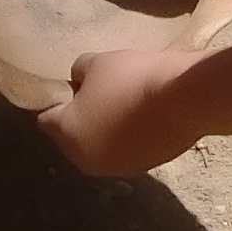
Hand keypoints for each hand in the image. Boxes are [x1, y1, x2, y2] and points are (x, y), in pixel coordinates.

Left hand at [36, 47, 206, 175]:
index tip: (72, 85)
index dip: (56, 100)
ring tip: (125, 104)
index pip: (46, 119)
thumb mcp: (96, 62)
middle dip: (80, 118)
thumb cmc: (132, 78)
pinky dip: (130, 138)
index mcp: (67, 135)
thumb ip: (79, 73)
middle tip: (99, 92)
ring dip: (106, 130)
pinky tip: (145, 117)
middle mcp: (85, 160)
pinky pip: (127, 150)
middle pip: (73, 137)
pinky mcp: (145, 168)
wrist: (184, 99)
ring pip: (101, 146)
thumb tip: (81, 83)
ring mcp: (117, 168)